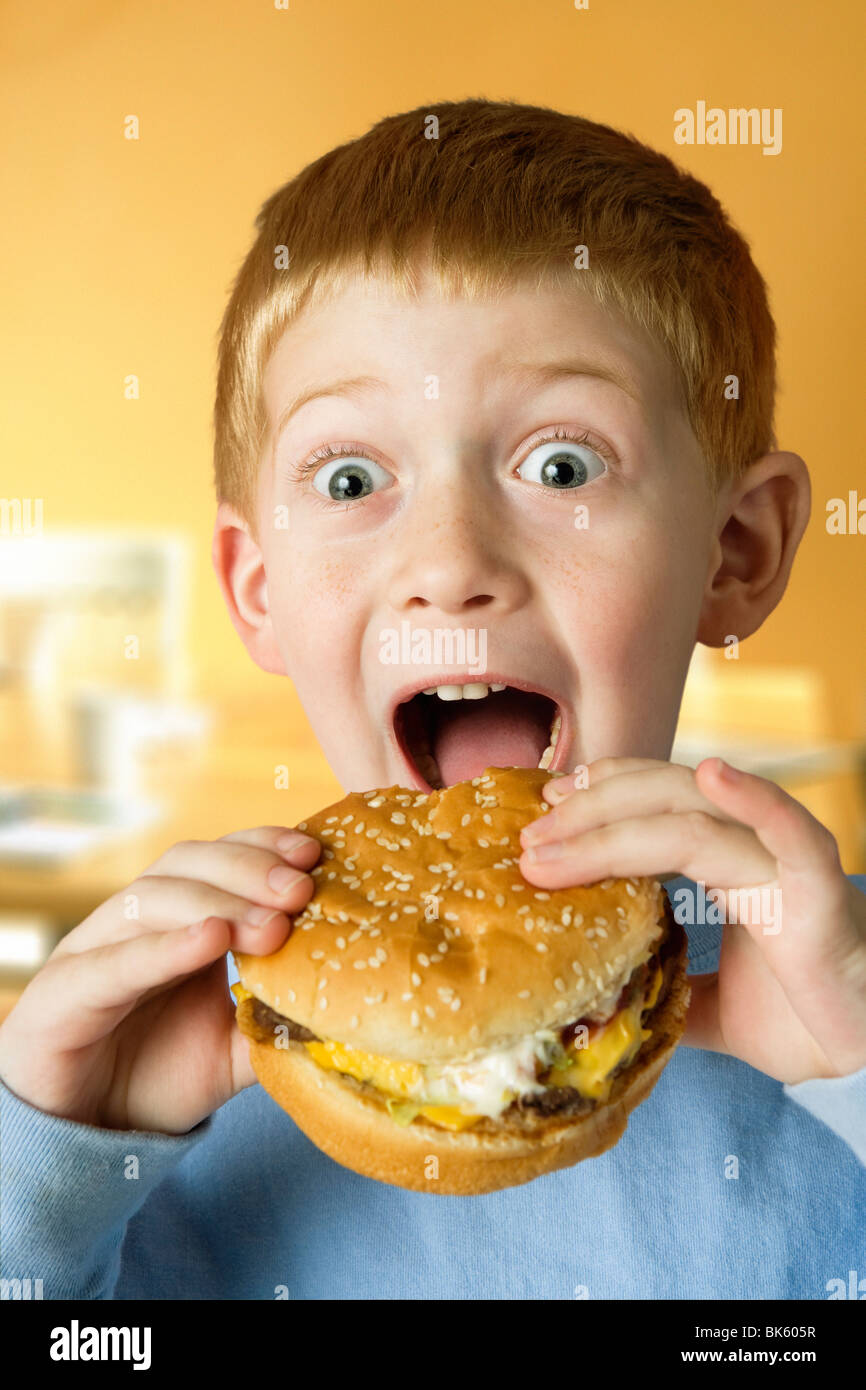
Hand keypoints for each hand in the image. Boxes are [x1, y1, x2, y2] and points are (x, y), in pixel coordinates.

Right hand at [0, 826, 320, 1132]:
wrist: (85, 1135)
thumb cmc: (158, 1077)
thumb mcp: (235, 1052)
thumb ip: (282, 1026)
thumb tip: (352, 1014)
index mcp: (177, 920)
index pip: (218, 857)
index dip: (263, 846)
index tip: (314, 854)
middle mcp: (133, 921)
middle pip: (188, 864)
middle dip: (249, 869)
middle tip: (302, 891)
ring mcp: (92, 950)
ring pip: (150, 899)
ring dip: (216, 902)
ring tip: (271, 925)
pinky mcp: (60, 995)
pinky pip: (112, 962)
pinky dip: (163, 946)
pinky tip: (210, 938)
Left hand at [518, 758, 865, 1084]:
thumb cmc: (802, 1020)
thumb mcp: (707, 1006)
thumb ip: (663, 988)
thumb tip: (597, 1003)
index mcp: (727, 862)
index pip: (653, 806)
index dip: (598, 800)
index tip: (543, 811)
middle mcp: (752, 847)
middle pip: (659, 799)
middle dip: (588, 809)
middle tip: (532, 832)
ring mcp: (784, 861)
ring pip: (694, 815)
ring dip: (618, 820)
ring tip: (558, 833)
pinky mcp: (818, 888)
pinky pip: (788, 831)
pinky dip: (754, 798)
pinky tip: (713, 776)